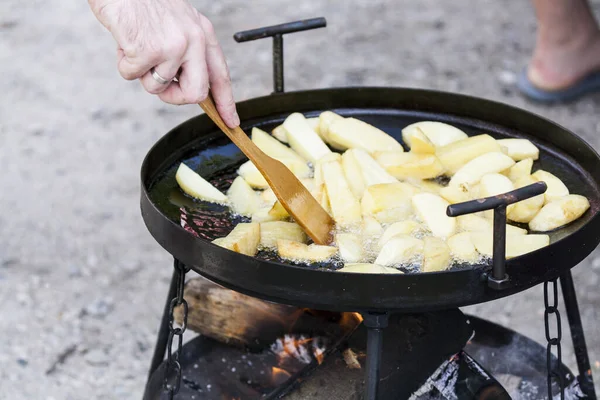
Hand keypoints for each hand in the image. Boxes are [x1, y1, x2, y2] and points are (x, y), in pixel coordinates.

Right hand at [89, 0, 239, 127]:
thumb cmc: (143, 2)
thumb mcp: (178, 24)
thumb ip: (188, 52)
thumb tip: (188, 86)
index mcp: (203, 33)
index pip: (221, 75)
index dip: (226, 102)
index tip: (230, 121)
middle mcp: (194, 40)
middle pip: (196, 93)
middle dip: (175, 98)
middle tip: (162, 87)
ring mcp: (173, 46)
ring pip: (158, 87)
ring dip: (142, 73)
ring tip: (137, 46)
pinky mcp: (148, 50)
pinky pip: (133, 76)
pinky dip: (124, 64)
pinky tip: (125, 42)